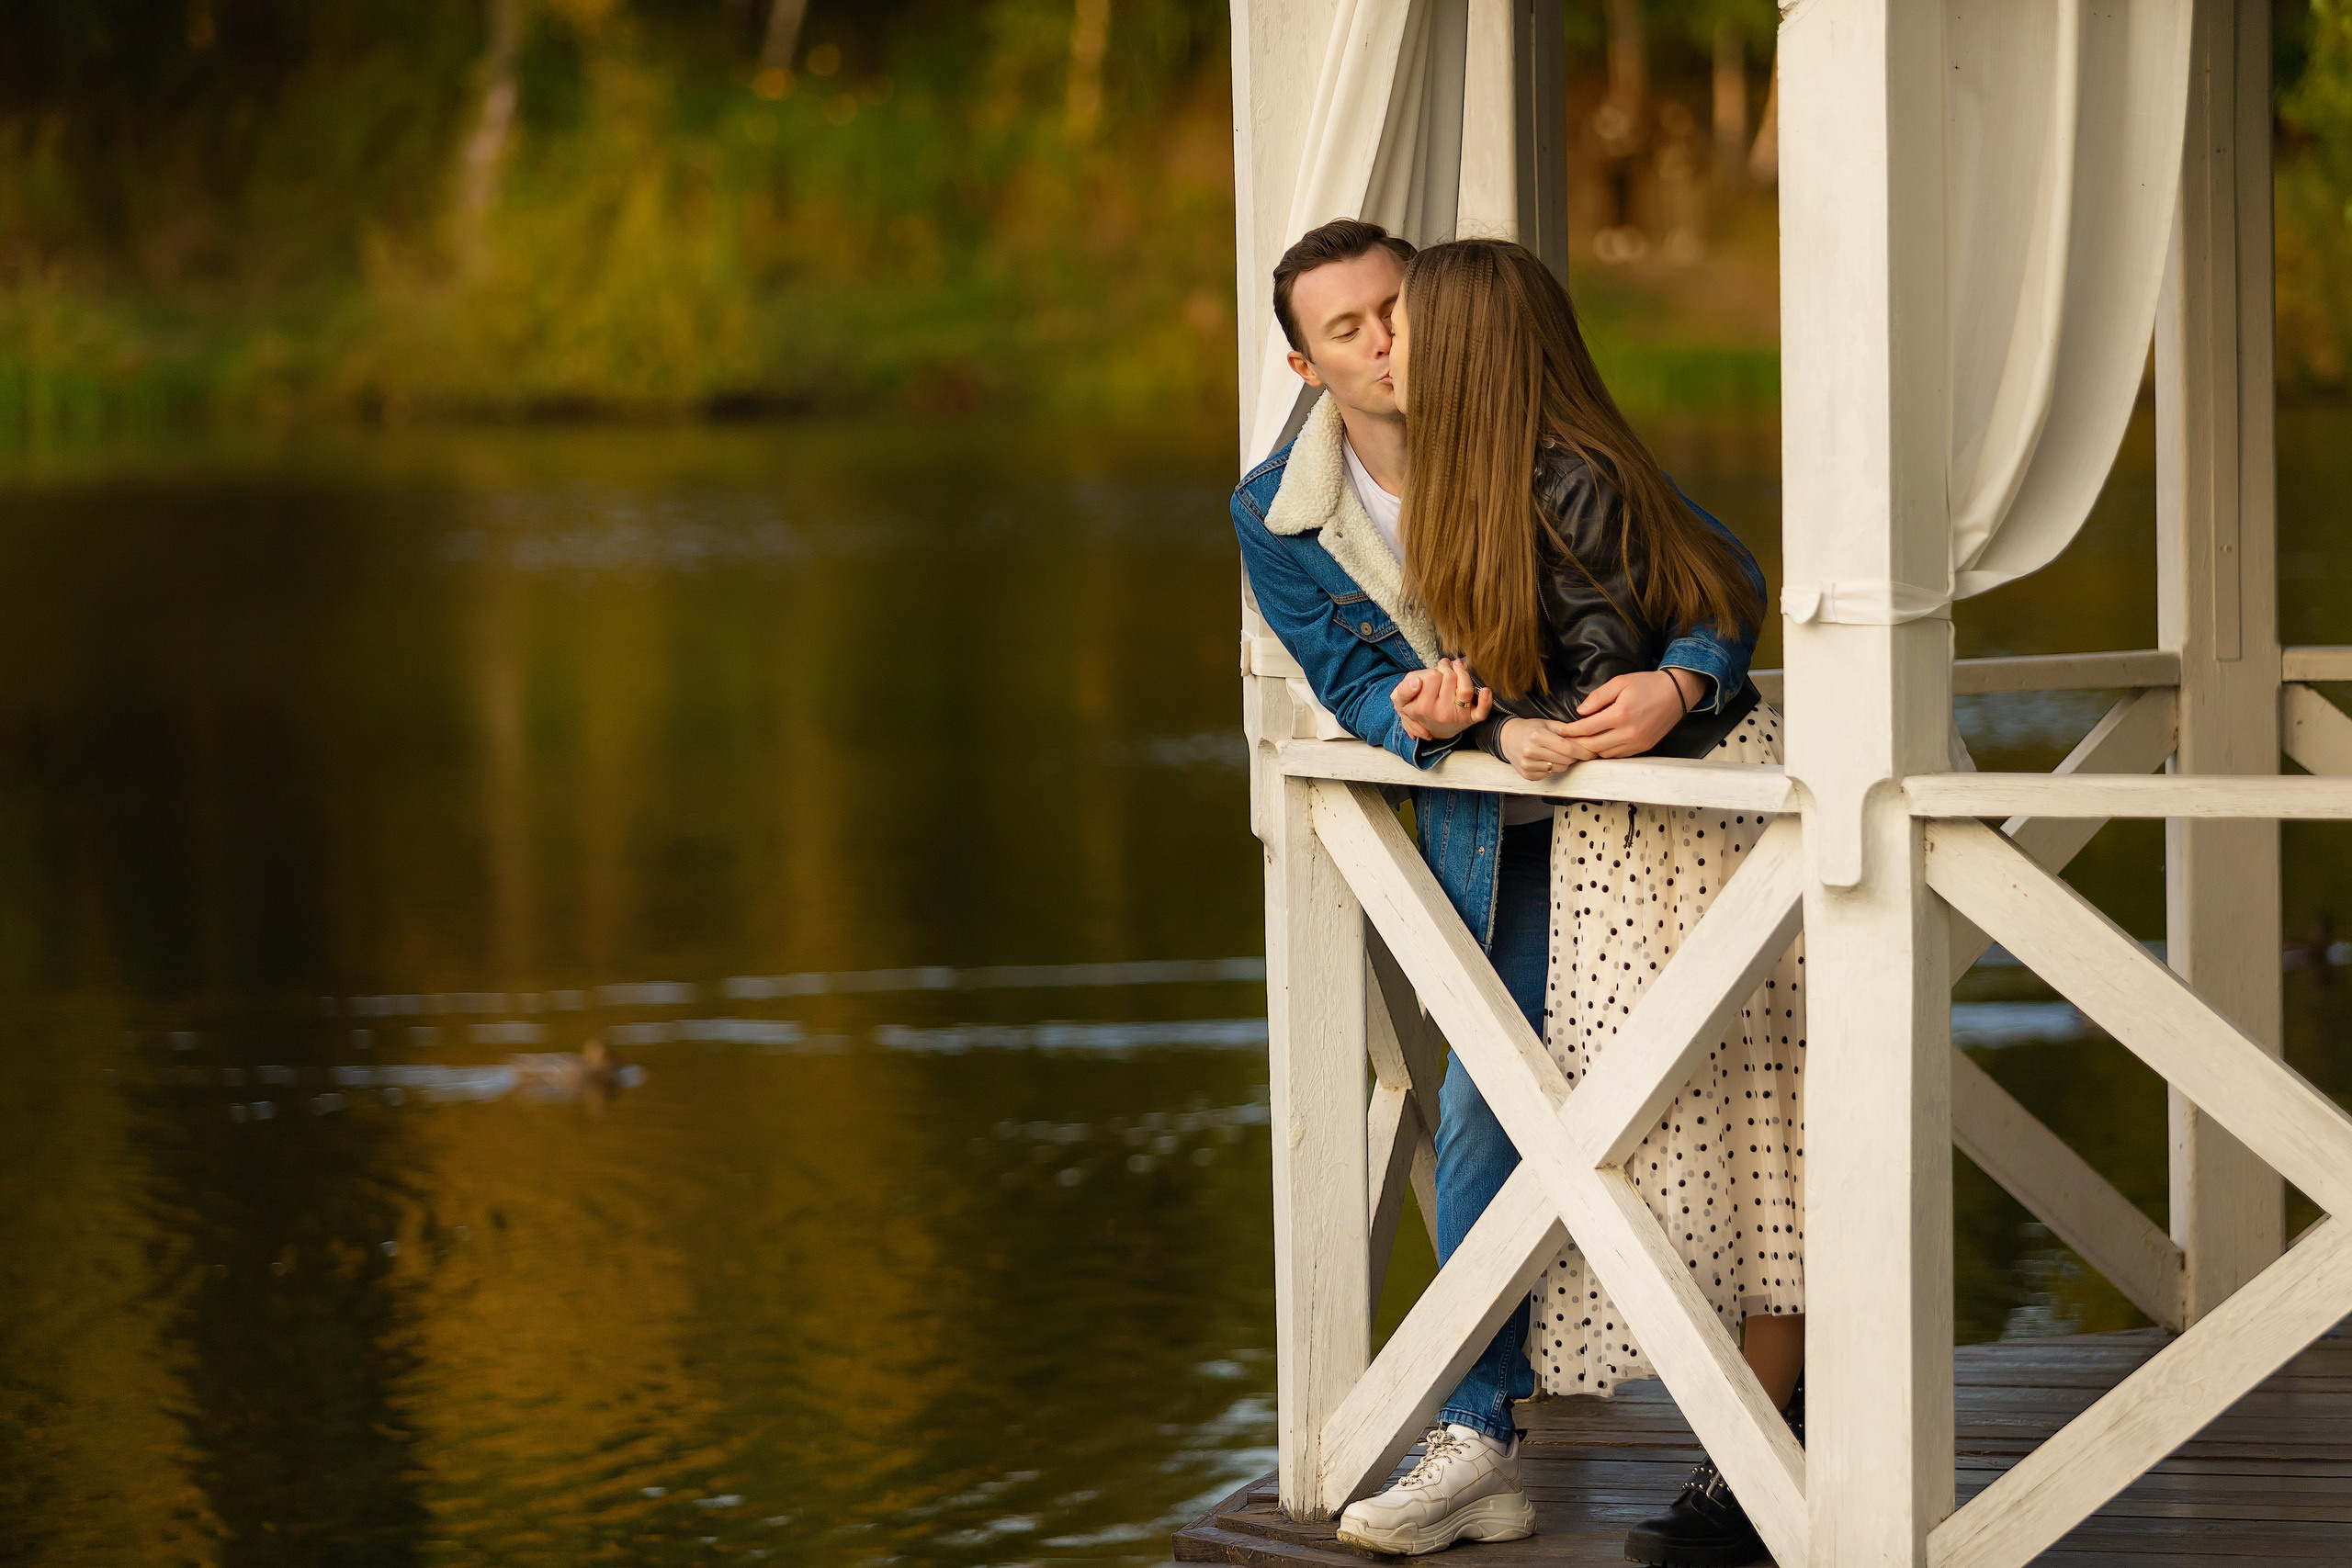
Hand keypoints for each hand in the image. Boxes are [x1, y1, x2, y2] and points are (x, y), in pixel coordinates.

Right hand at [1391, 656, 1491, 741]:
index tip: (1429, 675)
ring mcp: (1455, 716)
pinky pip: (1482, 711)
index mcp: (1420, 707)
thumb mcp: (1401, 701)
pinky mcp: (1470, 719)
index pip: (1432, 677)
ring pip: (1465, 688)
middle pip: (1449, 677)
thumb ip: (1402, 691)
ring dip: (1463, 673)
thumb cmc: (1418, 708)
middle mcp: (1438, 713)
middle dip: (1447, 669)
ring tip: (1458, 667)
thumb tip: (1417, 682)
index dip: (1433, 672)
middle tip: (1443, 670)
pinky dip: (1486, 700)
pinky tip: (1485, 690)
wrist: (1433, 728)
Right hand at [1498, 717, 1593, 779]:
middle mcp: (1531, 751)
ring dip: (1564, 762)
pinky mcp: (1528, 775)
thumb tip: (1586, 738)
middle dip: (1575, 756)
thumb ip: (1566, 730)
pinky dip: (1554, 768)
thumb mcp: (1547, 723)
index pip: (1568, 748)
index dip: (1583, 751)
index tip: (1592, 752)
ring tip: (1558, 753)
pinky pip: (1551, 774)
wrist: (1506, 738)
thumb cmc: (1529, 729)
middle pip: (1566, 760)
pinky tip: (1548, 759)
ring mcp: (1528, 765)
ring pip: (1560, 768)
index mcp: (1537, 736)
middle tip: (1576, 751)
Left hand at [1554, 669, 1703, 757]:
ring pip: (1605, 754)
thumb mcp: (1620, 682)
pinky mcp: (1643, 747)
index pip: (1587, 729)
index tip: (1561, 731)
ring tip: (1581, 742)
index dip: (1571, 731)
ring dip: (1591, 749)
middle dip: (1577, 743)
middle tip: (1566, 740)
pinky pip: (1618, 755)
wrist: (1676, 693)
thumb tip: (1580, 711)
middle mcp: (1628, 733)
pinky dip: (1606, 751)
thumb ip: (1598, 697)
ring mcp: (1637, 743)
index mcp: (1620, 715)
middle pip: (1593, 746)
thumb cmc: (1647, 684)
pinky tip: (1600, 743)